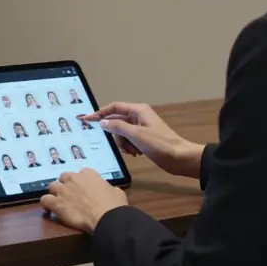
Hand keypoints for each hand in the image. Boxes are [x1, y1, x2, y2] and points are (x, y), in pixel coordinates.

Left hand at [40, 168, 128, 232]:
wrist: (106, 216)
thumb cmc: (113, 204)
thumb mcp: (116, 191)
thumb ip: (108, 188)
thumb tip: (109, 191)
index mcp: (88, 173)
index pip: (80, 173)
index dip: (81, 182)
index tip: (83, 190)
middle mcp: (73, 178)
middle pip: (64, 177)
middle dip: (66, 185)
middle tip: (71, 195)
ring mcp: (63, 190)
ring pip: (52, 186)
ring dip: (55, 193)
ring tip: (59, 201)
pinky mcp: (56, 203)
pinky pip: (44, 200)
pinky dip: (46, 204)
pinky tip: (49, 209)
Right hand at [83, 102, 205, 177]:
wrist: (179, 158)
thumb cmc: (160, 144)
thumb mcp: (136, 135)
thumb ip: (118, 127)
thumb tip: (103, 122)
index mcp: (138, 110)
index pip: (113, 108)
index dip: (99, 113)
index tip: (86, 119)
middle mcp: (138, 116)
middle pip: (116, 122)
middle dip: (117, 135)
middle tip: (124, 146)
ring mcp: (141, 128)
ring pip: (121, 133)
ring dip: (123, 144)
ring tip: (133, 151)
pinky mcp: (143, 138)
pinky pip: (128, 140)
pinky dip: (129, 147)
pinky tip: (136, 153)